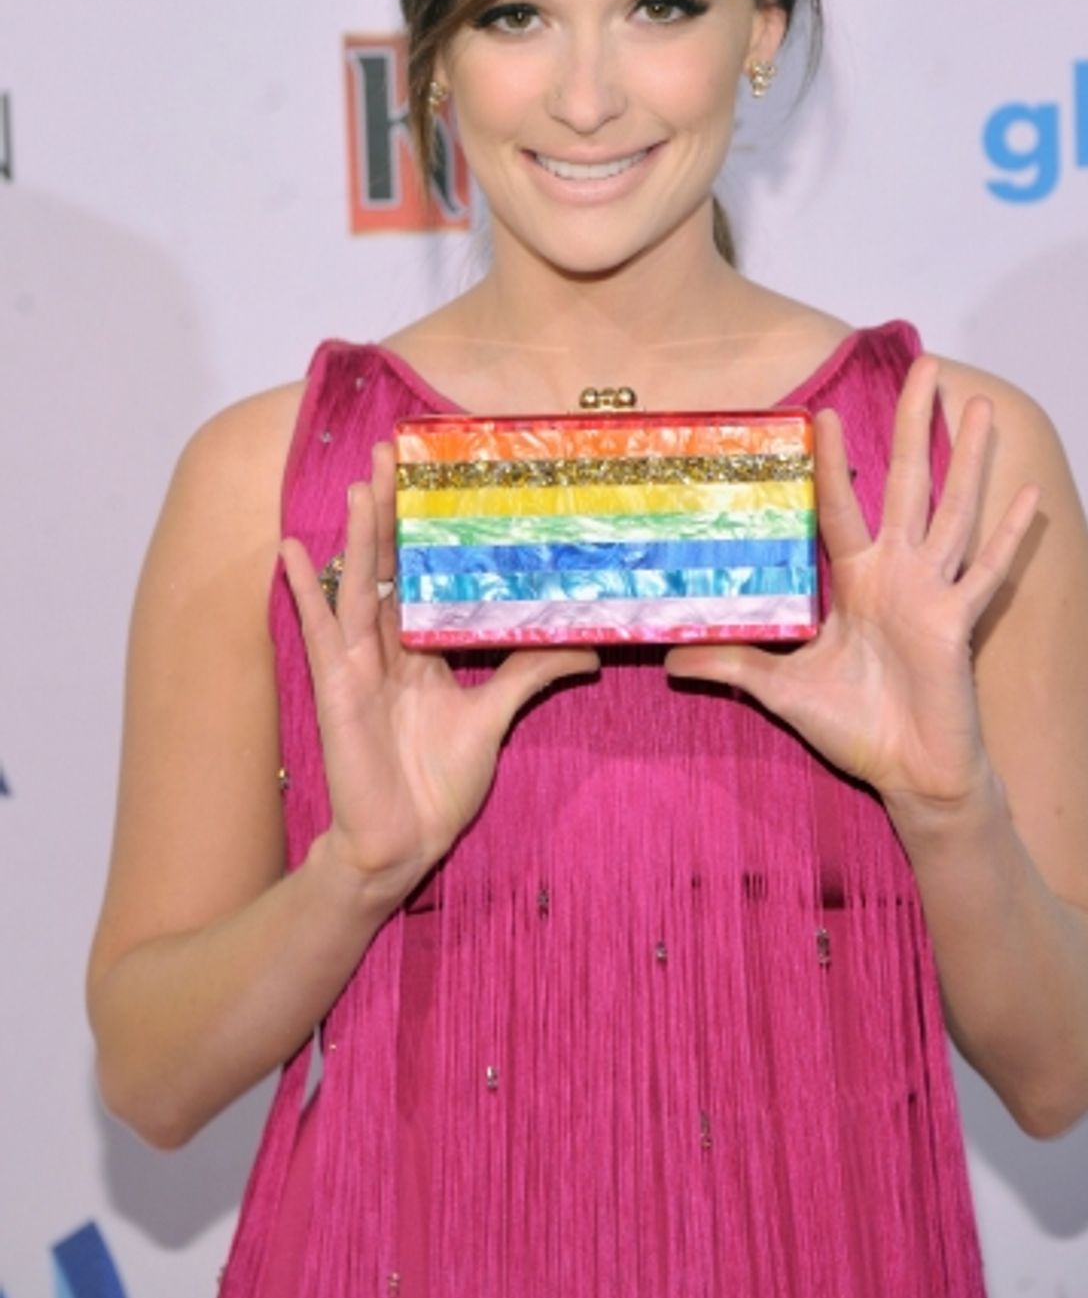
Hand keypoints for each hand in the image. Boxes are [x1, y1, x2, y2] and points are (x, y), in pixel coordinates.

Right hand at [282, 441, 597, 905]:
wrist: (403, 841)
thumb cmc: (439, 784)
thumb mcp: (495, 715)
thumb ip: (531, 673)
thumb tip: (589, 650)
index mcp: (422, 649)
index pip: (422, 574)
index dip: (425, 528)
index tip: (434, 477)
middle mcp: (388, 647)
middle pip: (388, 565)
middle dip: (389, 511)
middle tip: (392, 455)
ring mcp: (358, 664)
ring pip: (359, 586)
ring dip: (358, 536)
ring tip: (359, 486)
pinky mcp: (337, 688)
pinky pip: (319, 631)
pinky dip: (304, 592)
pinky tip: (289, 553)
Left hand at [665, 355, 1039, 815]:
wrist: (909, 774)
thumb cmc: (856, 727)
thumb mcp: (780, 689)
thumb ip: (733, 664)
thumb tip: (669, 658)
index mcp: (856, 579)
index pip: (838, 504)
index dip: (830, 460)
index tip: (820, 410)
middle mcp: (896, 573)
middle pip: (907, 482)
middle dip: (914, 425)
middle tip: (926, 365)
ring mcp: (932, 592)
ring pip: (952, 509)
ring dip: (968, 459)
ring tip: (980, 406)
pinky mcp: (958, 622)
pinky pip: (987, 571)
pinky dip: (1009, 535)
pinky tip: (1030, 496)